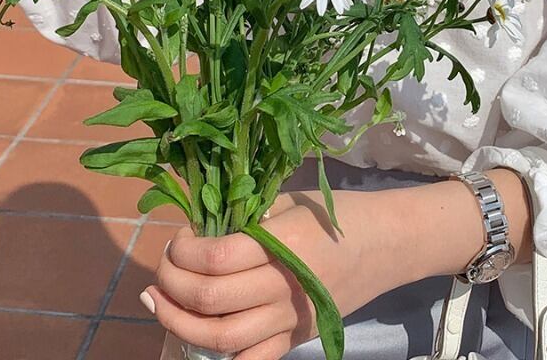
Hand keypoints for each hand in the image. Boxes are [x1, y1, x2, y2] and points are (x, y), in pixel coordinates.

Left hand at [142, 179, 494, 358]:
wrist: (388, 244)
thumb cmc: (335, 214)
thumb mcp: (289, 202)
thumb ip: (247, 217)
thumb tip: (199, 231)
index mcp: (282, 244)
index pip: (215, 257)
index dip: (183, 249)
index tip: (180, 236)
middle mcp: (283, 287)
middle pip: (209, 298)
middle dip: (171, 283)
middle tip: (162, 267)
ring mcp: (290, 320)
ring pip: (220, 339)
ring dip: (178, 322)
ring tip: (158, 302)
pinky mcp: (296, 339)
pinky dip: (217, 354)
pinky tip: (195, 334)